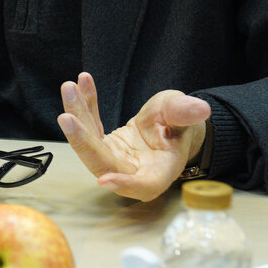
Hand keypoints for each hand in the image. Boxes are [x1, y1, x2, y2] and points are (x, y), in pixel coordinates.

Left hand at [56, 72, 209, 201]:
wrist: (170, 126)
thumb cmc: (180, 126)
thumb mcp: (183, 115)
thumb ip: (185, 114)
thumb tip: (200, 108)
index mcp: (158, 172)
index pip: (142, 185)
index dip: (125, 184)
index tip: (105, 180)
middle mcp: (132, 170)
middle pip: (102, 163)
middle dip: (83, 140)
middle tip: (67, 116)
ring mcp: (114, 159)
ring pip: (89, 143)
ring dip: (78, 115)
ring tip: (69, 87)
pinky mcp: (102, 146)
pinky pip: (90, 126)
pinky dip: (85, 105)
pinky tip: (81, 83)